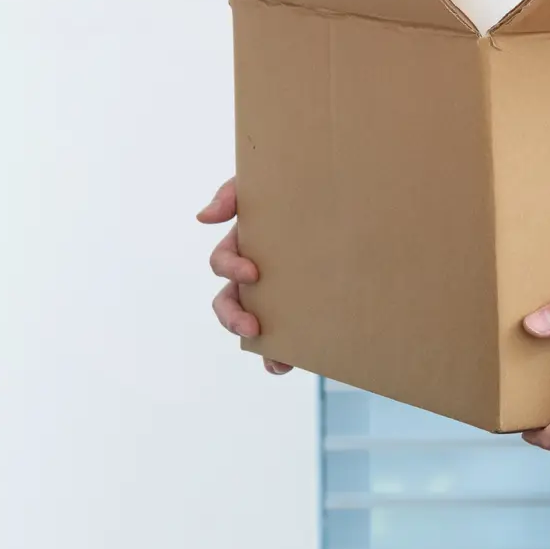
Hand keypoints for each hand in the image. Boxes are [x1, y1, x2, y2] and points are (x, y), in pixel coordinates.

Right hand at [197, 178, 291, 374]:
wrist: (346, 197)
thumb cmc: (297, 188)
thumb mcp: (263, 185)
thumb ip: (232, 194)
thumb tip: (203, 218)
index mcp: (243, 246)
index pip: (222, 262)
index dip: (231, 269)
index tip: (253, 273)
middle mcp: (253, 275)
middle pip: (228, 303)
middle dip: (233, 318)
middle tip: (251, 327)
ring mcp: (274, 294)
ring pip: (252, 326)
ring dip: (259, 346)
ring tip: (275, 361)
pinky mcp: (298, 308)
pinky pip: (283, 336)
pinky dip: (280, 355)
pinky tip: (287, 364)